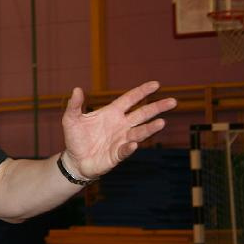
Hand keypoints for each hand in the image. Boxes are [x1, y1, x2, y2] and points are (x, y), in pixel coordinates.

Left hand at [61, 81, 176, 178]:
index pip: (130, 99)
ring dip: (149, 128)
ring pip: (139, 132)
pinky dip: (129, 147)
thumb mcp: (71, 119)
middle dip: (157, 108)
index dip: (142, 92)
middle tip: (172, 101)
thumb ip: (74, 104)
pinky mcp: (117, 154)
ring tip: (161, 122)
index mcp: (112, 113)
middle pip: (142, 114)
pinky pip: (125, 150)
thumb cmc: (75, 137)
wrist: (75, 159)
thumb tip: (76, 89)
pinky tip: (134, 144)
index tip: (156, 84)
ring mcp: (121, 140)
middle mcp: (121, 125)